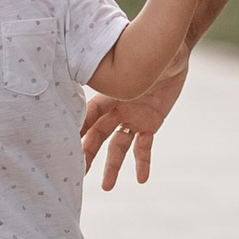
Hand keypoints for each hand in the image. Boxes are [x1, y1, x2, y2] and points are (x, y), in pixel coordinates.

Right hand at [80, 63, 186, 189]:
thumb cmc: (148, 51)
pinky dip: (143, 162)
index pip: (87, 117)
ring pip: (118, 147)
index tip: (65, 148)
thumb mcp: (128, 62)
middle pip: (98, 136)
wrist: (173, 52)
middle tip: (79, 173)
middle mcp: (116, 109)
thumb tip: (82, 59)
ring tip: (106, 187)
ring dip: (112, 166)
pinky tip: (141, 179)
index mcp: (106, 95)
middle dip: (89, 154)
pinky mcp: (150, 124)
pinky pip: (144, 147)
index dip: (78, 131)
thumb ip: (110, 72)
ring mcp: (132, 117)